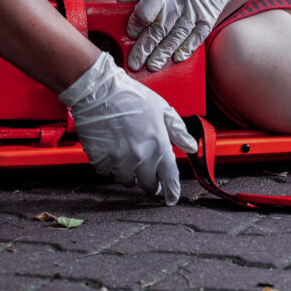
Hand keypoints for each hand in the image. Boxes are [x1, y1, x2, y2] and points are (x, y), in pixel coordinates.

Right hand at [59, 52, 197, 204]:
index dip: (172, 191)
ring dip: (130, 174)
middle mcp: (140, 156)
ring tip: (128, 157)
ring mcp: (119, 160)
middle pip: (149, 185)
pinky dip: (110, 166)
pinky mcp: (100, 160)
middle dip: (151, 183)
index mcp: (158, 144)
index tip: (172, 198)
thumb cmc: (130, 96)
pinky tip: (112, 150)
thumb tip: (192, 146)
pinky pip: (108, 172)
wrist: (99, 91)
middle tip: (149, 176)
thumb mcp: (162, 109)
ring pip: (127, 180)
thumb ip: (178, 130)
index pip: (169, 177)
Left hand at [119, 0, 252, 71]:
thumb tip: (122, 0)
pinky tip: (178, 57)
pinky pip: (199, 34)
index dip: (134, 25)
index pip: (144, 13)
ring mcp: (198, 6)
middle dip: (145, 49)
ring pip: (178, 36)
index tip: (130, 32)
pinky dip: (188, 47)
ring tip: (153, 65)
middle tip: (135, 63)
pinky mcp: (212, 10)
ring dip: (164, 53)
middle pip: (159, 30)